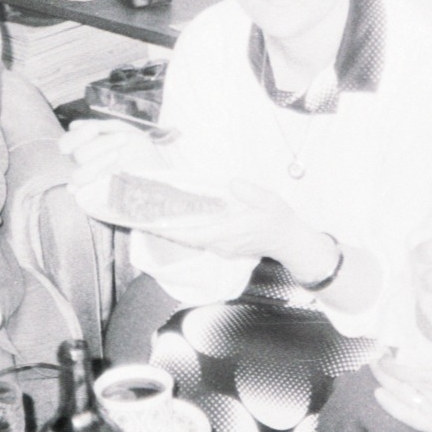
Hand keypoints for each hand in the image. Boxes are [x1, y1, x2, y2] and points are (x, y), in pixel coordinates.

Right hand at [58, 119, 168, 190]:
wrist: (159, 172)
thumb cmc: (140, 150)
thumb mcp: (122, 130)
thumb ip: (100, 127)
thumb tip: (73, 126)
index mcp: (86, 150)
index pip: (66, 144)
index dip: (76, 136)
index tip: (95, 129)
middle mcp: (85, 168)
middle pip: (76, 156)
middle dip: (100, 144)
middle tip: (123, 138)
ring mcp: (92, 185)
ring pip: (78, 175)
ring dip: (99, 161)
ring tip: (119, 154)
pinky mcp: (98, 198)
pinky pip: (86, 193)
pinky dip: (94, 181)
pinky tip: (111, 172)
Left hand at [145, 180, 327, 270]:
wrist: (289, 242)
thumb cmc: (279, 220)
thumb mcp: (270, 200)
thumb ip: (251, 192)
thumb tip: (232, 183)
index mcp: (230, 232)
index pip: (194, 234)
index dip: (172, 229)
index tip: (152, 222)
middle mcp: (221, 244)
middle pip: (187, 238)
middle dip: (164, 228)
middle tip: (142, 214)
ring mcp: (221, 247)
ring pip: (191, 240)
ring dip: (172, 229)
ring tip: (153, 214)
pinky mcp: (223, 246)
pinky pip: (199, 239)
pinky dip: (184, 230)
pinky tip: (176, 219)